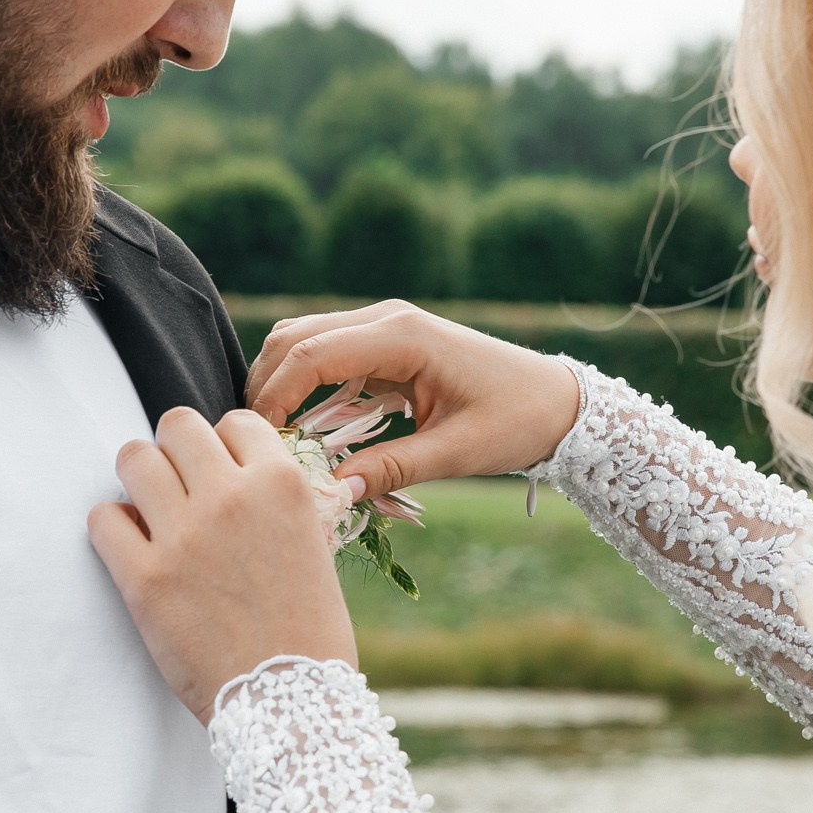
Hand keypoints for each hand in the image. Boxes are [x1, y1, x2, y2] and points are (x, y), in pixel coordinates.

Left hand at [87, 408, 357, 723]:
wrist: (293, 703)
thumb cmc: (309, 630)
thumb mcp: (312, 544)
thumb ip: (272, 500)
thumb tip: (231, 471)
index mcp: (282, 484)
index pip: (235, 422)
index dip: (225, 447)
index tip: (222, 474)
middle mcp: (232, 497)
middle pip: (176, 425)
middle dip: (176, 452)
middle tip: (180, 487)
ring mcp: (184, 536)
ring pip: (132, 457)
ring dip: (139, 480)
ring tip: (151, 511)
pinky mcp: (143, 577)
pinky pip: (102, 518)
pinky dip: (113, 529)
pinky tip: (134, 549)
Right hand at [247, 301, 582, 503]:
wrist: (560, 402)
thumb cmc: (517, 421)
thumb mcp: (455, 453)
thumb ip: (391, 470)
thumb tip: (332, 493)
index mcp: (404, 336)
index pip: (312, 354)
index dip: (274, 395)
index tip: (259, 439)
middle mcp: (389, 319)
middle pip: (296, 336)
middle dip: (267, 384)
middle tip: (252, 438)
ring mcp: (389, 326)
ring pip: (307, 339)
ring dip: (283, 380)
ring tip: (272, 435)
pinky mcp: (392, 343)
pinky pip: (333, 354)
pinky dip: (308, 383)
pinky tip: (305, 427)